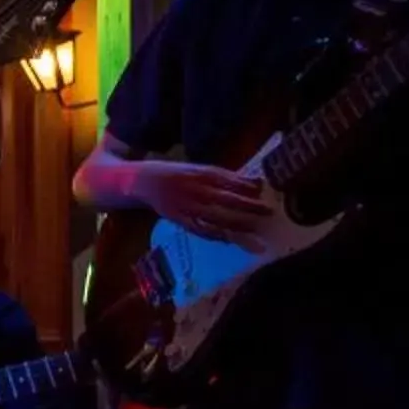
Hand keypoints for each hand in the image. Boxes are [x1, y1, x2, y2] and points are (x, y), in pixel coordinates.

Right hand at [130, 160, 275, 241]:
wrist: (140, 182)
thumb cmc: (174, 174)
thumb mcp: (196, 169)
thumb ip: (220, 177)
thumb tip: (252, 184)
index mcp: (198, 173)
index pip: (226, 178)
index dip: (245, 184)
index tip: (263, 189)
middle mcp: (192, 189)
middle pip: (224, 199)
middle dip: (247, 206)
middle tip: (268, 212)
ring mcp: (184, 205)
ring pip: (214, 217)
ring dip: (235, 225)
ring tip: (254, 231)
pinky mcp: (177, 219)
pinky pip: (198, 228)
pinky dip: (214, 235)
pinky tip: (229, 240)